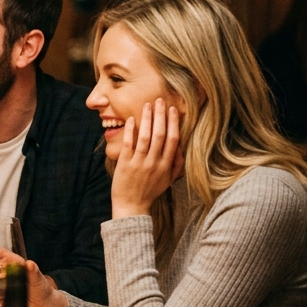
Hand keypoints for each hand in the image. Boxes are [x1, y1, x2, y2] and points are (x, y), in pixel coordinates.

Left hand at [111, 98, 182, 217]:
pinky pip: (129, 144)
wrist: (132, 206)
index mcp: (166, 166)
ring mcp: (140, 163)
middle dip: (160, 115)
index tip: (173, 109)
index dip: (173, 123)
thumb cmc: (150, 191)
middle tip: (159, 100)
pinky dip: (130, 131)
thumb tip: (181, 146)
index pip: (173, 140)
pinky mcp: (125, 164)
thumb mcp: (169, 180)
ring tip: (146, 105)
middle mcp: (155, 163)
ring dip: (147, 119)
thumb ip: (177, 164)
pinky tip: (130, 119)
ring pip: (145, 137)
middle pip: (160, 135)